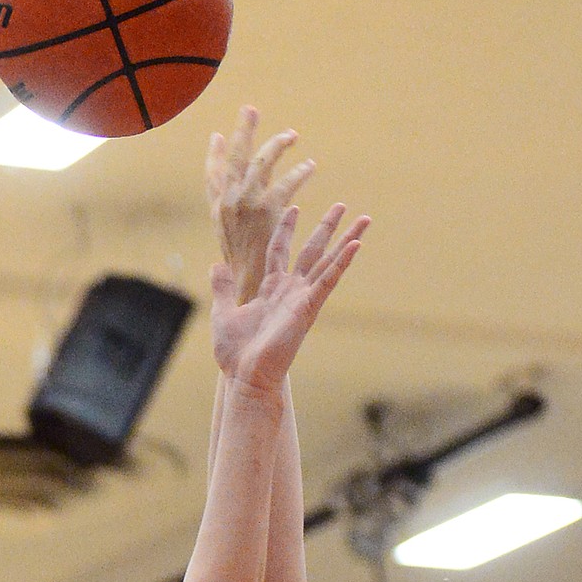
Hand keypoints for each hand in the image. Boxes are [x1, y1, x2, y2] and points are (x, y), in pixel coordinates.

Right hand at [207, 106, 316, 302]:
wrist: (248, 291)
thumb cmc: (242, 275)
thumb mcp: (229, 251)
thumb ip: (232, 231)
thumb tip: (230, 224)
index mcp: (217, 212)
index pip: (212, 176)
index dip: (214, 156)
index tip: (218, 137)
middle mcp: (227, 203)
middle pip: (234, 159)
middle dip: (242, 132)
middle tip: (250, 110)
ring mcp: (245, 204)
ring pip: (261, 163)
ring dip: (276, 145)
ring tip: (292, 136)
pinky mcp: (267, 209)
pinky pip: (286, 183)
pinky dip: (299, 173)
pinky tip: (310, 167)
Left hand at [211, 203, 367, 392]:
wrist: (246, 377)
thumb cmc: (235, 353)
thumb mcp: (222, 313)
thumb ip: (222, 288)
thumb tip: (217, 265)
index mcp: (270, 289)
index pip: (280, 250)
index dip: (286, 229)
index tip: (294, 207)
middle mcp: (290, 291)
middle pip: (312, 250)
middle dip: (327, 227)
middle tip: (341, 205)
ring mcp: (301, 299)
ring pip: (328, 262)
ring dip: (347, 240)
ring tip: (364, 219)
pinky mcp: (308, 309)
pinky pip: (328, 281)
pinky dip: (342, 263)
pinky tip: (356, 246)